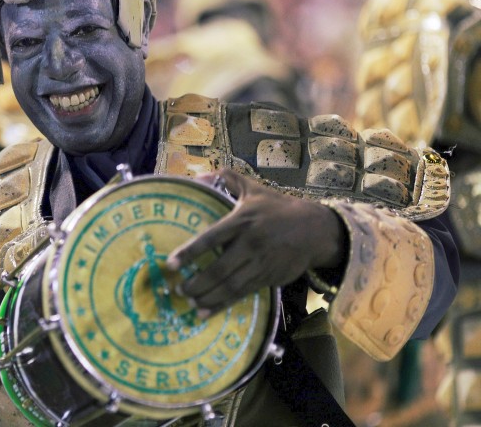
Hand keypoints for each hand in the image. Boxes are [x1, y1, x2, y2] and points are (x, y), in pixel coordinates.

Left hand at [166, 168, 345, 315]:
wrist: (314, 230)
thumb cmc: (278, 208)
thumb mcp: (254, 189)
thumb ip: (227, 179)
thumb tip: (200, 175)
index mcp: (242, 221)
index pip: (211, 238)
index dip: (190, 252)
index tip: (171, 264)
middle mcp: (250, 244)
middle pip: (219, 269)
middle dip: (196, 283)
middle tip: (178, 290)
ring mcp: (260, 263)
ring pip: (230, 286)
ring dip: (208, 297)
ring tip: (190, 302)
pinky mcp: (269, 278)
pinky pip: (242, 294)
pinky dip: (223, 304)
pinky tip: (207, 311)